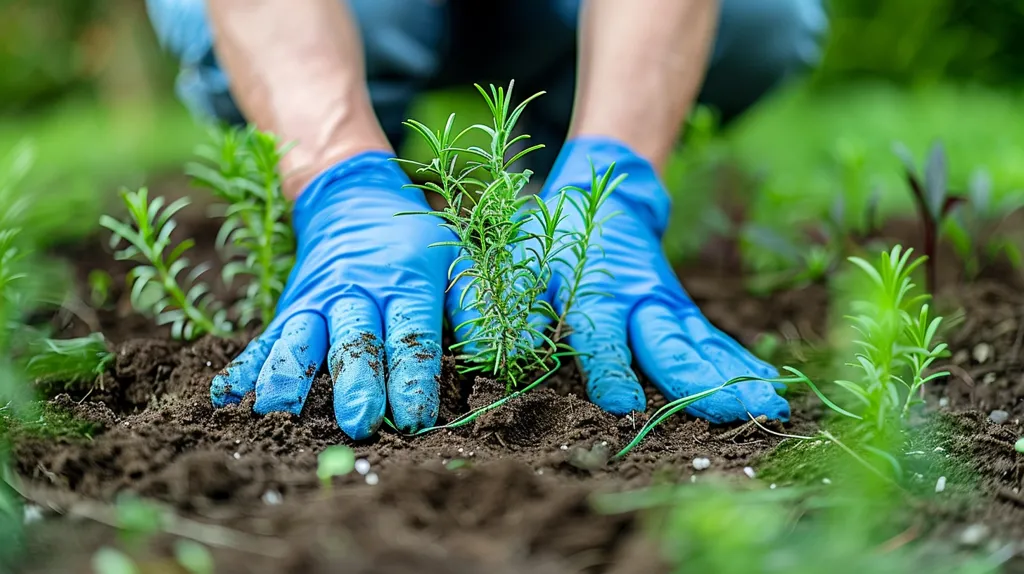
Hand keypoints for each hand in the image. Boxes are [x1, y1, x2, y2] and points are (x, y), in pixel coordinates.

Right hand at [210, 152, 453, 438]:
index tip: (415, 417)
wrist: (352, 199)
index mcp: (405, 282)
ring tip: (278, 412)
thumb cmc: (414, 242)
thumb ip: (479, 307)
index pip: (411, 332)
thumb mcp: (458, 259)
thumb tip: (499, 357)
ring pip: (300, 339)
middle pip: (354, 339)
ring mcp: (316, 300)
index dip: (413, 375)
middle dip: (355, 381)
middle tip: (358, 422)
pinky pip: (264, 337)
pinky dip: (244, 366)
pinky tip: (226, 396)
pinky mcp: (289, 308)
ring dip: (289, 376)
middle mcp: (356, 292)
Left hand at [496, 137, 787, 422]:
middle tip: (736, 411)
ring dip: (734, 376)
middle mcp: (638, 301)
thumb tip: (501, 353)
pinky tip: (768, 382)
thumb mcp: (521, 263)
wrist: (603, 192)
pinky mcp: (681, 307)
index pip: (601, 336)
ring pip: (701, 345)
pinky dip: (739, 359)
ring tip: (768, 404)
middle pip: (670, 346)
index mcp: (593, 292)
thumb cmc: (554, 236)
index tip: (622, 405)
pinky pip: (712, 336)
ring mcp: (666, 304)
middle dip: (701, 382)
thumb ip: (512, 309)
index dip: (609, 369)